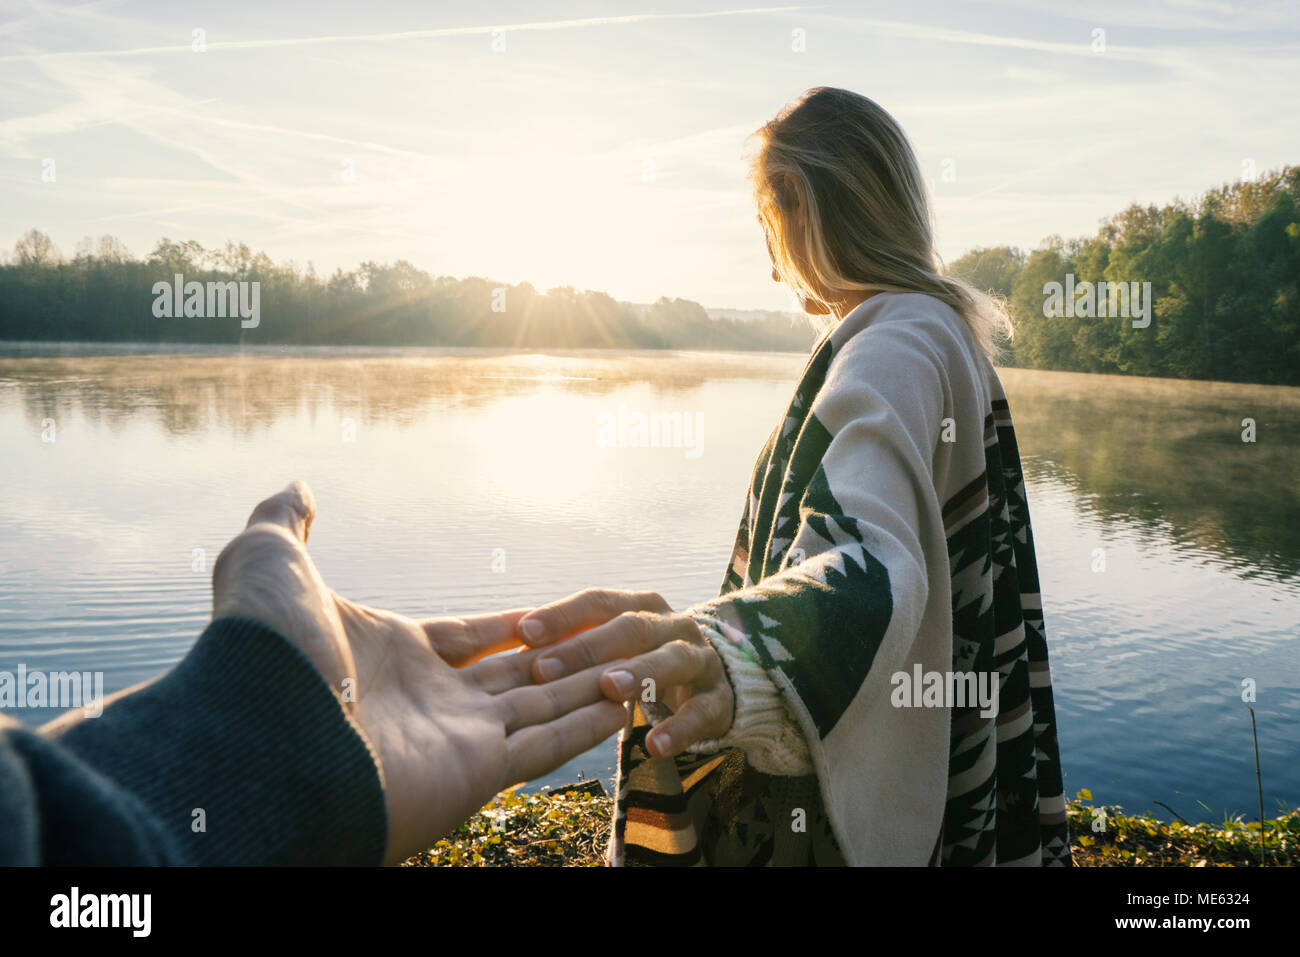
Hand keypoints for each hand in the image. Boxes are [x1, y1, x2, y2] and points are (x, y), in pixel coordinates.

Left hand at [211, 482, 627, 863]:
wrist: (261, 730)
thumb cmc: (262, 647)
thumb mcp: (268, 561)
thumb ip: (289, 523)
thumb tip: (298, 485)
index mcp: (393, 653)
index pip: (470, 634)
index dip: (512, 624)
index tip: (549, 614)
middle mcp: (429, 699)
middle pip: (513, 674)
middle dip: (561, 658)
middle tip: (613, 639)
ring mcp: (455, 738)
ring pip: (541, 707)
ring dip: (588, 688)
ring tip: (638, 669)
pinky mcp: (477, 772)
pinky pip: (546, 746)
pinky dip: (589, 726)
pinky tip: (627, 703)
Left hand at [517, 589, 734, 759]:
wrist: (714, 680)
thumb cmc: (642, 661)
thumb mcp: (614, 645)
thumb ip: (574, 641)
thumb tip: (506, 644)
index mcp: (639, 606)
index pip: (598, 602)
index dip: (562, 615)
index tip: (523, 632)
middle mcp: (671, 624)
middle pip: (630, 627)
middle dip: (587, 647)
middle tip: (545, 670)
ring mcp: (699, 659)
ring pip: (670, 659)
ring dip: (640, 673)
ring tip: (610, 690)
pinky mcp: (718, 699)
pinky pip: (702, 712)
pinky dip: (680, 728)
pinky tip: (656, 747)